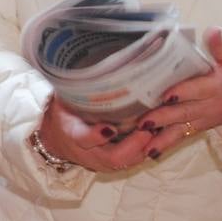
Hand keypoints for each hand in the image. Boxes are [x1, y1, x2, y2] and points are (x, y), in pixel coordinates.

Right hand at [36, 96, 156, 173]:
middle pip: (114, 157)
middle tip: (147, 126)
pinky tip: (162, 131)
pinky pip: (136, 159)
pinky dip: (151, 147)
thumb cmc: (66, 112)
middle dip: (134, 144)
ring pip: (129, 161)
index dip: (95, 135)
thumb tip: (82, 57)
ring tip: (161, 125)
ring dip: (147, 146)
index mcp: (71, 133)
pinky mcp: (117, 164)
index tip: (109, 128)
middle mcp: (88, 153)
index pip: (81, 138)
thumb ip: (74, 86)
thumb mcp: (63, 98)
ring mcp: (104, 162)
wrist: (60, 138)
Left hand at [135, 27, 221, 156]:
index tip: (164, 95)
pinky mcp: (205, 125)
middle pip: (184, 112)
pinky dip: (168, 143)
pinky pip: (185, 135)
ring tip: (143, 148)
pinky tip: (150, 151)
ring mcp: (208, 118)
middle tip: (141, 123)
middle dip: (163, 118)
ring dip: (162, 138)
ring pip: (182, 129)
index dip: (181, 92)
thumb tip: (214, 31)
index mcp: (219, 85)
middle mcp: (212, 105)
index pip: (198, 89)